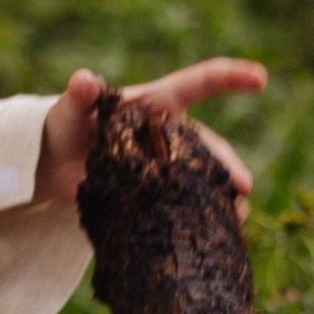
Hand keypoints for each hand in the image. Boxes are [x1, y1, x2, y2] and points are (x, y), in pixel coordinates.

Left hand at [37, 58, 268, 218]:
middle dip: (229, 163)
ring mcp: (168, 165)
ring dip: (224, 196)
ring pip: (206, 177)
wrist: (54, 164)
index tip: (259, 80)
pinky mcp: (159, 194)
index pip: (199, 84)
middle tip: (243, 186)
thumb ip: (81, 94)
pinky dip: (204, 217)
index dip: (229, 78)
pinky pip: (189, 202)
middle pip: (209, 144)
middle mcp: (171, 133)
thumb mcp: (71, 108)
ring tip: (236, 219)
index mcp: (157, 104)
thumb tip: (83, 81)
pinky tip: (217, 235)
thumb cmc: (66, 124)